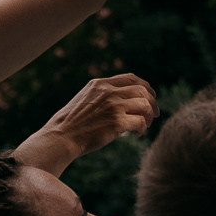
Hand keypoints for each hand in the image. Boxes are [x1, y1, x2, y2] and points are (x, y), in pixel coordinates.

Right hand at [36, 73, 159, 160]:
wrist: (60, 137)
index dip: (145, 86)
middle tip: (154, 115)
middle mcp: (107, 91)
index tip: (150, 96)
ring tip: (143, 126)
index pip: (130, 78)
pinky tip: (137, 134)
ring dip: (148, 117)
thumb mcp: (84, 100)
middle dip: (152, 102)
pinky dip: (142, 128)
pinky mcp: (116, 123)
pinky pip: (141, 122)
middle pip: (142, 90)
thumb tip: (123, 102)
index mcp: (99, 84)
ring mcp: (113, 106)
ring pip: (145, 105)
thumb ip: (102, 96)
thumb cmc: (71, 124)